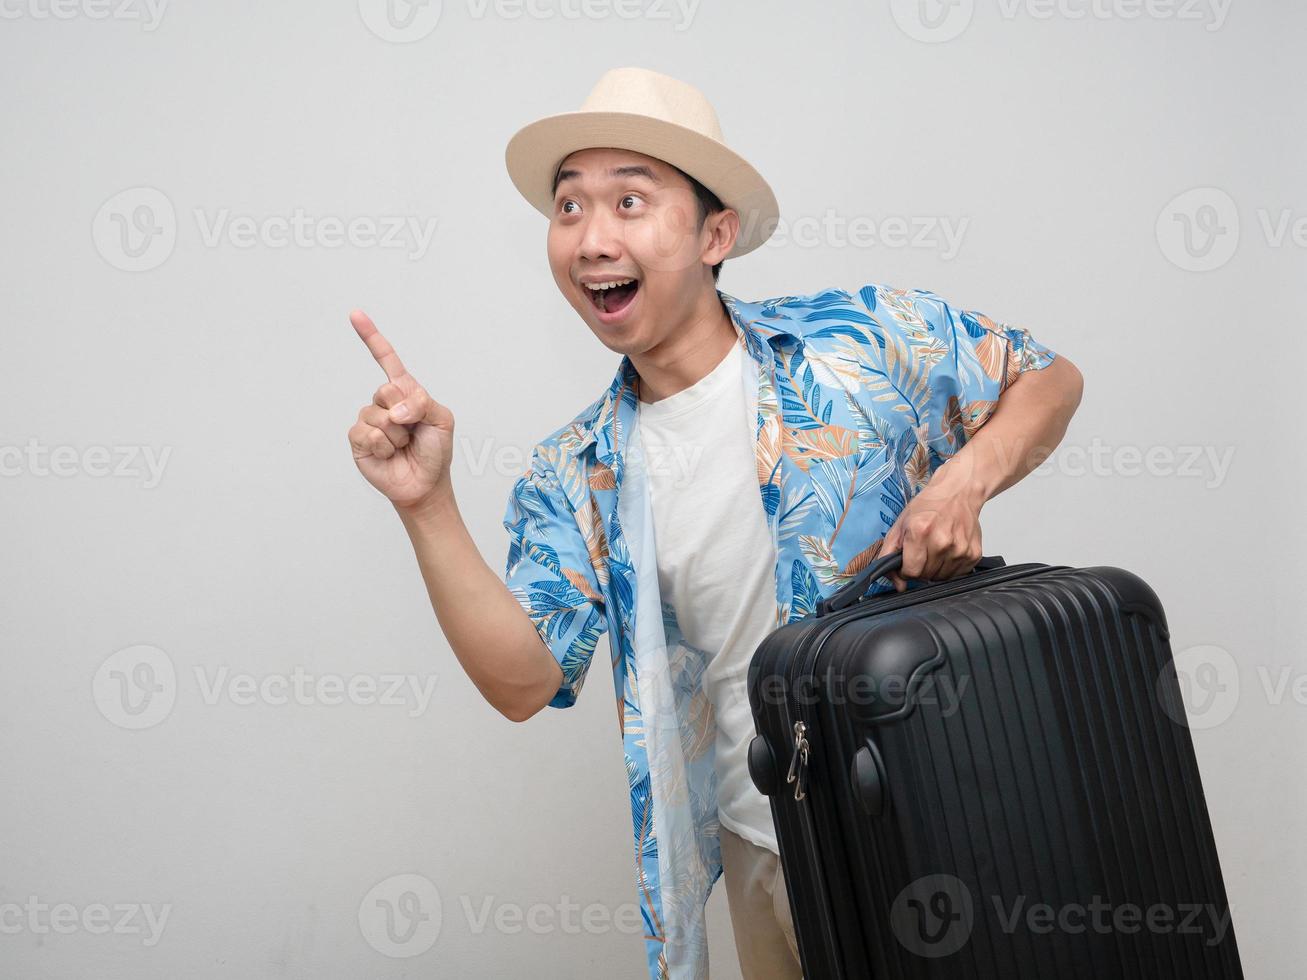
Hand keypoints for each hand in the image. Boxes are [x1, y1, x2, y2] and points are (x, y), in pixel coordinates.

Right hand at [347, 309, 454, 510]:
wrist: (425, 483)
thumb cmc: (435, 450)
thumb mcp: (442, 420)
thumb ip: (422, 403)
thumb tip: (393, 409)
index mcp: (405, 392)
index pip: (386, 360)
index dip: (371, 337)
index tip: (355, 314)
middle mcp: (384, 403)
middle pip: (385, 390)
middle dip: (405, 413)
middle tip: (413, 430)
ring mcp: (369, 420)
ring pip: (379, 416)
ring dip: (397, 435)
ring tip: (403, 446)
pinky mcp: (359, 440)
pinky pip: (368, 433)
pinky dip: (384, 446)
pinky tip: (390, 454)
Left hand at [880, 467, 984, 592]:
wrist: (959, 492)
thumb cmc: (930, 505)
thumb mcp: (900, 524)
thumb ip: (889, 554)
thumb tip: (897, 584)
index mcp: (920, 532)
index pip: (911, 572)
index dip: (906, 569)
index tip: (908, 561)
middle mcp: (942, 542)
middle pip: (926, 576)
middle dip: (920, 568)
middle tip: (923, 550)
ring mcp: (960, 549)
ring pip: (941, 578)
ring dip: (935, 568)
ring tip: (936, 548)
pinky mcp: (973, 554)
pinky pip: (956, 574)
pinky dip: (950, 567)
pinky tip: (949, 550)